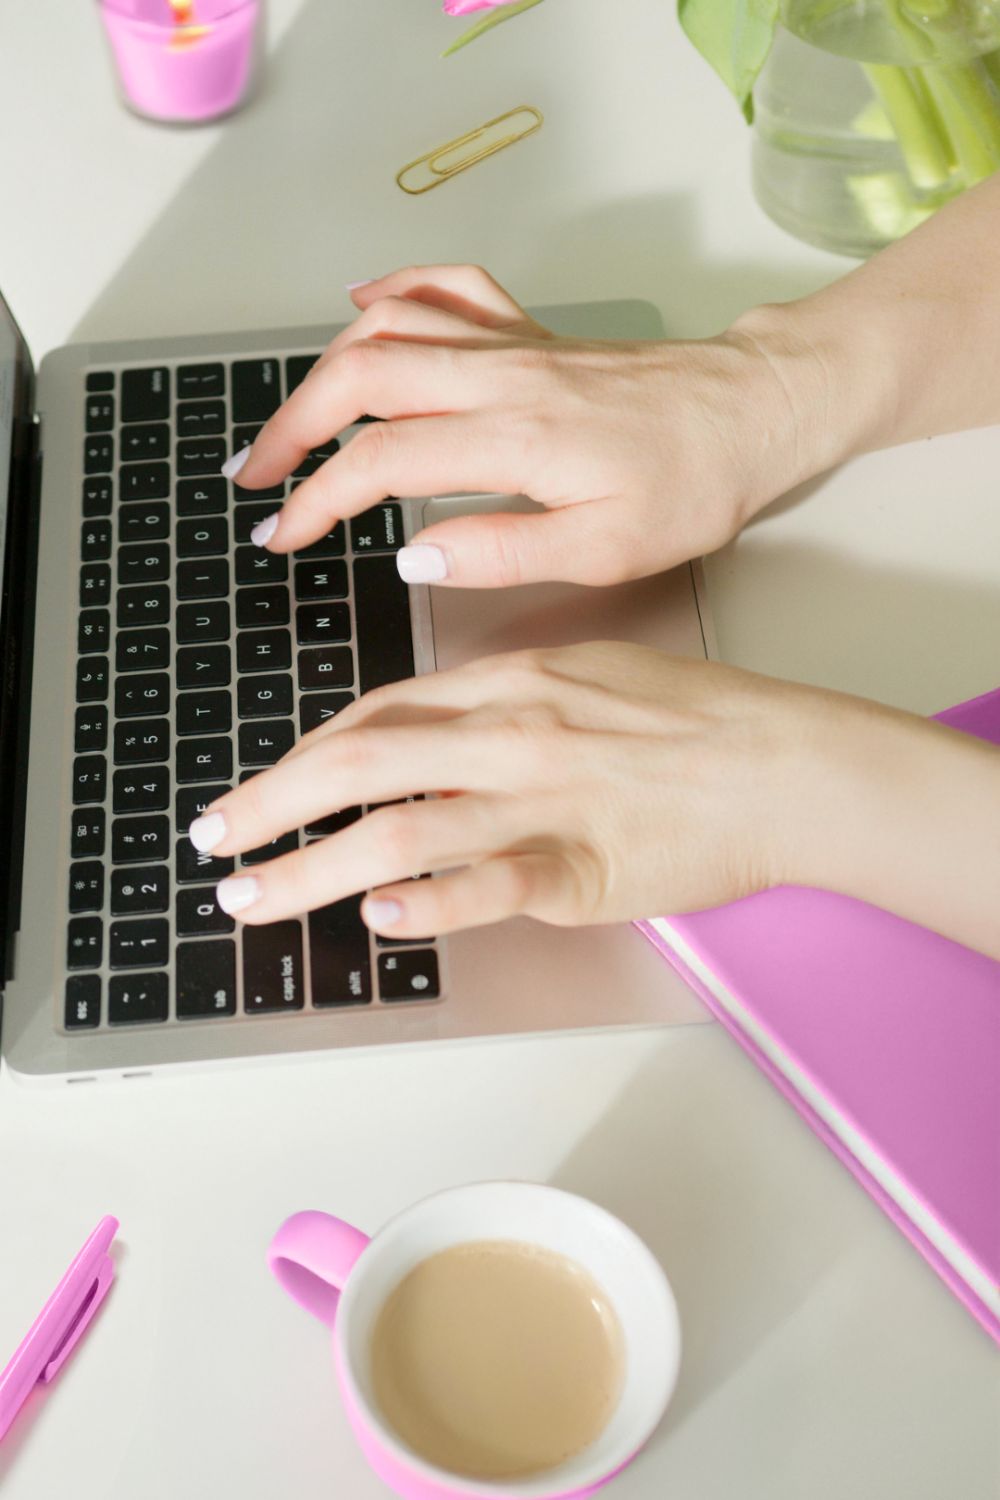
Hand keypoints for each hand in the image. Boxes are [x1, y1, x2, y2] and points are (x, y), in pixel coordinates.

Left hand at [189, 643, 869, 936]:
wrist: (783, 760)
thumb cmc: (694, 718)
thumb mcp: (585, 677)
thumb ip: (500, 705)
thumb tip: (426, 739)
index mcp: (508, 682)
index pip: (375, 716)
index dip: (300, 757)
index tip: (256, 792)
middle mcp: (510, 734)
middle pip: (359, 763)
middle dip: (269, 805)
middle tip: (214, 841)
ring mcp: (543, 801)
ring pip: (400, 828)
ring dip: (310, 868)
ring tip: (253, 899)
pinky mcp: (583, 869)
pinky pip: (490, 885)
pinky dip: (428, 903)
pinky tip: (379, 918)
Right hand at [229, 265, 833, 587]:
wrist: (754, 411)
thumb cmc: (694, 482)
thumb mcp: (606, 550)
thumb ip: (502, 553)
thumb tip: (415, 557)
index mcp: (513, 438)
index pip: (379, 460)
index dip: (317, 500)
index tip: (284, 535)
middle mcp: (501, 376)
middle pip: (359, 377)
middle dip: (292, 427)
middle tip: (259, 477)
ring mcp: (512, 344)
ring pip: (387, 328)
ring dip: (323, 369)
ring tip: (294, 420)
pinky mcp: (530, 332)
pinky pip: (445, 287)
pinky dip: (391, 292)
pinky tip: (360, 308)